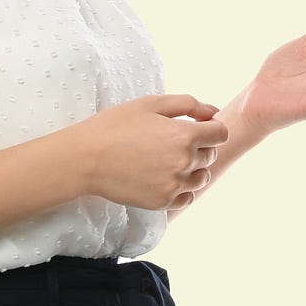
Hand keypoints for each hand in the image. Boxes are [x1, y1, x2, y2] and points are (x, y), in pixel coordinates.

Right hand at [73, 94, 229, 210]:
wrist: (85, 159)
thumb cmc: (115, 125)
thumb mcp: (151, 104)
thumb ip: (188, 105)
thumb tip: (214, 111)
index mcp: (184, 135)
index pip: (220, 133)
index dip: (211, 128)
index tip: (196, 127)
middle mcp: (184, 162)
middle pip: (210, 155)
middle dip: (199, 146)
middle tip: (172, 142)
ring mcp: (173, 185)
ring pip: (201, 178)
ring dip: (193, 169)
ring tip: (167, 161)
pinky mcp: (162, 202)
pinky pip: (187, 197)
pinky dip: (181, 188)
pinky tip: (163, 177)